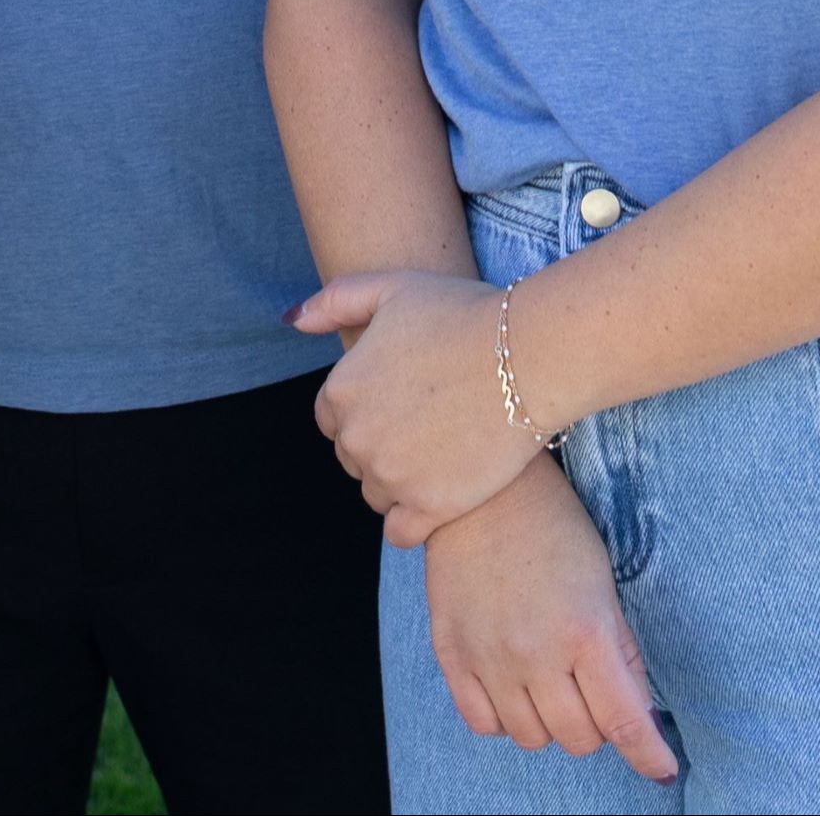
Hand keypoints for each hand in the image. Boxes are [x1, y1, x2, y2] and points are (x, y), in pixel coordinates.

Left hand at [296, 268, 542, 544]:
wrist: (527, 354)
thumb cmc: (462, 314)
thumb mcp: (391, 287)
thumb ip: (333, 302)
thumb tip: (292, 321)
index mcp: (341, 391)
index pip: (333, 419)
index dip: (367, 409)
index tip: (402, 399)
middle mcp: (357, 439)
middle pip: (354, 457)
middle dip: (383, 444)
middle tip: (428, 422)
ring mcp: (392, 476)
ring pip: (377, 494)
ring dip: (399, 481)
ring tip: (441, 453)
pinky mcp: (430, 507)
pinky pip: (400, 532)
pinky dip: (414, 519)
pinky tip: (440, 495)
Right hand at [421, 459, 679, 783]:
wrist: (480, 492)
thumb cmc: (553, 528)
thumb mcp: (603, 583)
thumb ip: (622, 652)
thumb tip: (640, 712)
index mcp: (584, 632)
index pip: (624, 722)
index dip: (648, 755)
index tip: (662, 769)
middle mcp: (535, 654)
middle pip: (578, 738)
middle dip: (596, 725)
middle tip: (593, 691)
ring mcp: (488, 658)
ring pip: (532, 738)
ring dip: (550, 721)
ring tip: (550, 681)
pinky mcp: (452, 655)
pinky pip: (483, 724)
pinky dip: (505, 718)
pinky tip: (514, 686)